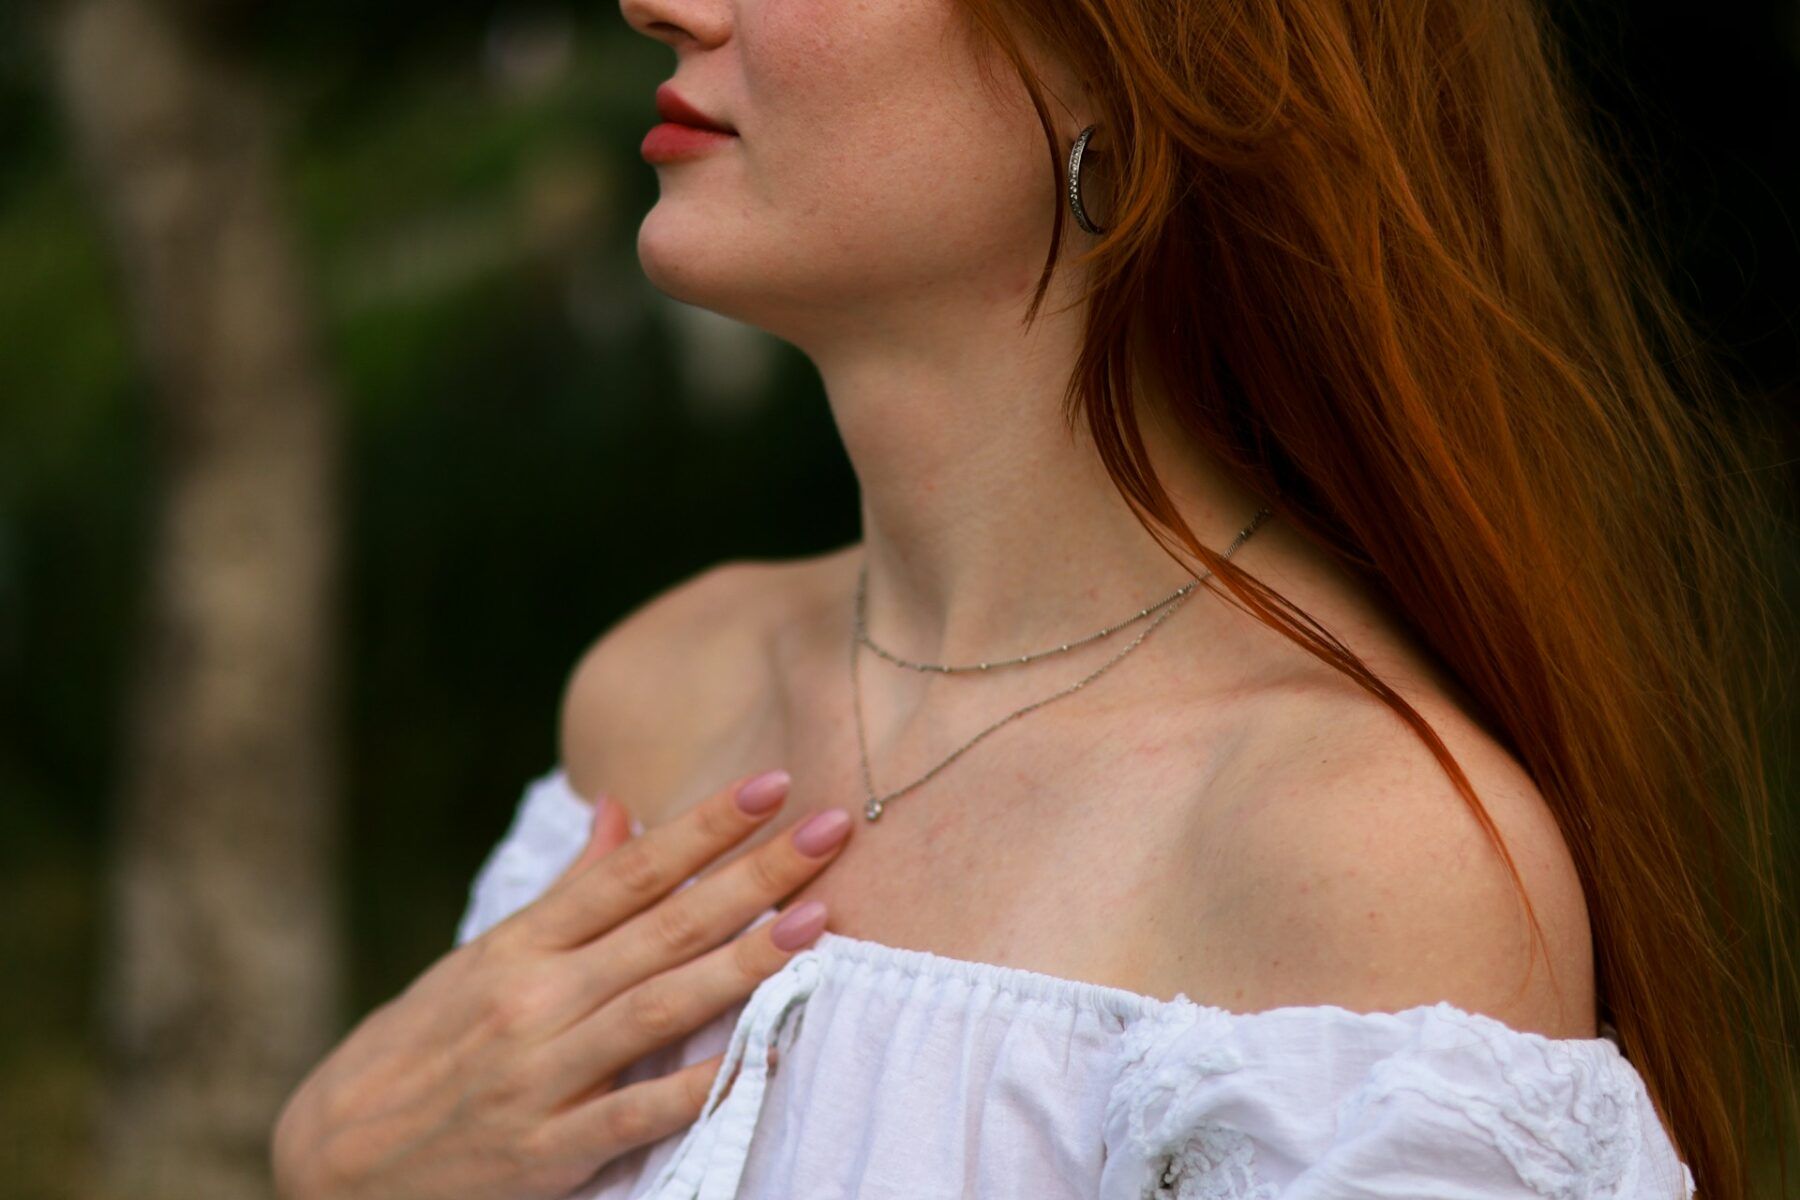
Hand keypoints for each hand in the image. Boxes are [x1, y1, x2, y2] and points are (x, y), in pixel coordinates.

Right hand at [270, 769, 850, 1199]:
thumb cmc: (420, 1047)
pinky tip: (762, 1056)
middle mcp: (534, 999)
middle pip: (663, 926)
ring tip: (817, 922)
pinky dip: (698, 1087)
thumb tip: (621, 808)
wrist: (333, 1162)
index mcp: (521, 946)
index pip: (631, 872)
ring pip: (659, 1009)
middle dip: (754, 875)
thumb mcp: (479, 958)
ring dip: (744, 964)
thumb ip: (566, 890)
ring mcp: (542, 1075)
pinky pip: (636, 1115)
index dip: (704, 826)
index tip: (773, 783)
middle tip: (832, 830)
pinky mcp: (547, 1151)